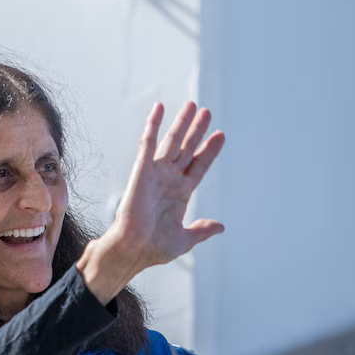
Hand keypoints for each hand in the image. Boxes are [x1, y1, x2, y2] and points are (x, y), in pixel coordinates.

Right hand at [77, 102, 225, 303]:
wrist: (134, 248)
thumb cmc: (154, 248)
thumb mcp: (185, 239)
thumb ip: (202, 230)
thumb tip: (220, 226)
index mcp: (180, 194)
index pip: (199, 166)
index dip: (210, 151)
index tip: (220, 136)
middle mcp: (169, 179)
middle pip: (187, 148)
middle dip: (197, 130)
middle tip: (206, 112)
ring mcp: (156, 172)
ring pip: (172, 141)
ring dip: (182, 123)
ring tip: (193, 106)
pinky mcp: (142, 169)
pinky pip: (148, 142)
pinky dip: (153, 124)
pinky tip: (159, 108)